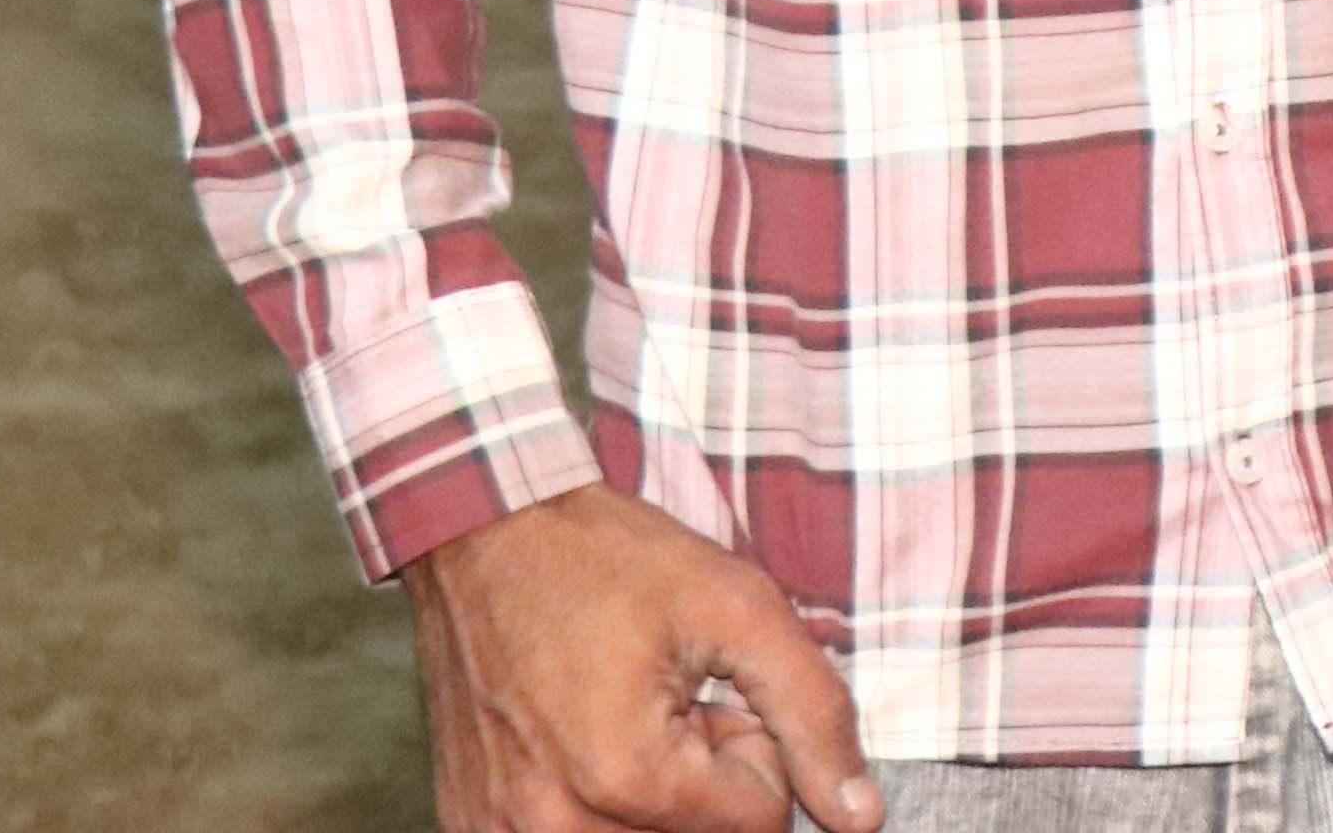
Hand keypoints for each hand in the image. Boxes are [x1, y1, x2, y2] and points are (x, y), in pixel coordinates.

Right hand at [405, 487, 878, 832]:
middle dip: (703, 780)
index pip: (759, 822)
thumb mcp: (737, 606)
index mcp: (628, 779)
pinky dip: (588, 805)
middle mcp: (556, 827)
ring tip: (619, 716)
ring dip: (649, 795)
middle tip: (667, 701)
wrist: (480, 530)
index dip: (752, 747)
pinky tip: (572, 740)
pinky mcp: (473, 825)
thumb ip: (813, 713)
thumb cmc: (604, 557)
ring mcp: (502, 832)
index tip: (709, 690)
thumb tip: (860, 817)